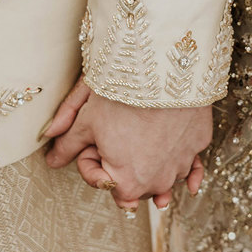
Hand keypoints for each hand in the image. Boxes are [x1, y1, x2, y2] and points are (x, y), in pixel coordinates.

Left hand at [44, 89, 211, 212]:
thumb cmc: (123, 94)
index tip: (91, 135)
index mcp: (124, 183)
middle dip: (120, 164)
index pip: (100, 182)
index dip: (89, 158)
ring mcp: (181, 165)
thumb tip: (52, 160)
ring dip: (151, 166)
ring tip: (142, 144)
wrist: (164, 67)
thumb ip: (68, 143)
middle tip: (114, 131)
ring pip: (162, 177)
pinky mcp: (199, 145)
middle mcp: (156, 182)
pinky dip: (186, 169)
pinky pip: (191, 165)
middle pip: (132, 184)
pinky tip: (187, 184)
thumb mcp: (87, 116)